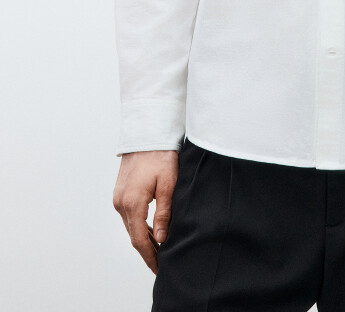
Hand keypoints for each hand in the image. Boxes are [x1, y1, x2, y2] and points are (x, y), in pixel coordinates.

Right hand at [113, 150, 178, 274]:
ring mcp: (118, 197)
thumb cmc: (161, 156)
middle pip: (133, 235)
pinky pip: (129, 215)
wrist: (148, 133)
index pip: (140, 240)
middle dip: (147, 251)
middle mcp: (120, 202)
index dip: (150, 256)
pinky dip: (139, 226)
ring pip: (130, 226)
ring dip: (143, 238)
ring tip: (159, 250)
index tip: (159, 268)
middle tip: (162, 264)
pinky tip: (151, 230)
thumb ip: (164, 213)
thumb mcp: (168, 185)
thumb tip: (162, 239)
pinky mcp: (120, 192)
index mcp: (132, 203)